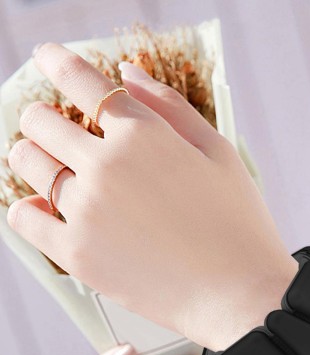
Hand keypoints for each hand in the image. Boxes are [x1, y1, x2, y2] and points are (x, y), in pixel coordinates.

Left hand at [7, 42, 297, 350]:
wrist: (238, 293)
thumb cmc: (236, 227)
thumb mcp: (219, 153)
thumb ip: (171, 107)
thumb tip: (129, 76)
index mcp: (143, 134)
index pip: (82, 81)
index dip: (60, 62)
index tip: (48, 58)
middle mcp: (106, 165)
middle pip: (42, 122)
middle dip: (45, 118)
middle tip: (55, 128)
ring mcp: (86, 210)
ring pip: (26, 164)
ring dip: (32, 155)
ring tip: (49, 165)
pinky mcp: (76, 253)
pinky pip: (23, 218)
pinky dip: (27, 207)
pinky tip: (44, 206)